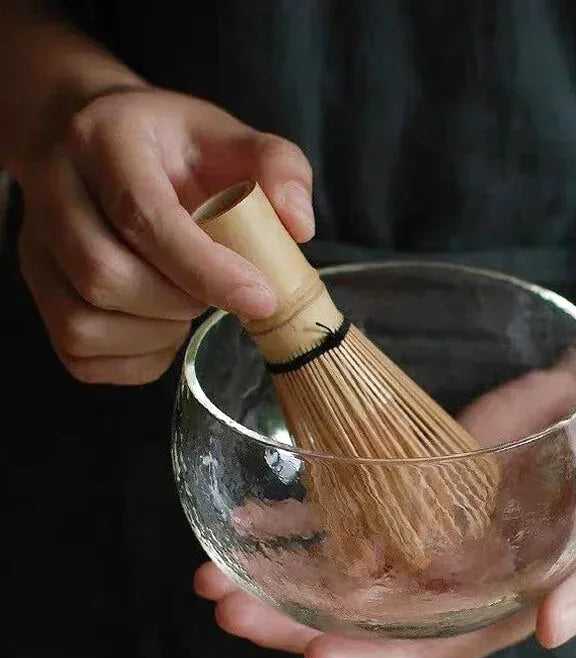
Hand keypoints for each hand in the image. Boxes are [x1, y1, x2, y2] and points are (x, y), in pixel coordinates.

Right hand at [14, 87, 313, 383]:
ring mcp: (35, 246)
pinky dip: (136, 359)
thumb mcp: (232, 138)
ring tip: (188, 306)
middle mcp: (55, 191)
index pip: (145, 216)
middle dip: (180, 302)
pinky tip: (162, 328)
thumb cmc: (173, 149)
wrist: (96, 146)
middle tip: (218, 292)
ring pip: (83, 322)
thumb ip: (279, 168)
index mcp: (107, 140)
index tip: (261, 298)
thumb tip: (299, 228)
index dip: (207, 270)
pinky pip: (79, 353)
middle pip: (104, 275)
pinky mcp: (37, 289)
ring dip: (156, 334)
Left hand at [194, 372, 575, 657]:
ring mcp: (421, 535)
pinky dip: (294, 521)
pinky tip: (248, 523)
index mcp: (497, 604)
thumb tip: (554, 632)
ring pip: (342, 571)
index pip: (429, 648)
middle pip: (364, 617)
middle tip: (229, 608)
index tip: (315, 651)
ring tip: (212, 576)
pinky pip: (344, 511)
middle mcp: (449, 581)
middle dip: (294, 622)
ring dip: (278, 577)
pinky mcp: (403, 489)